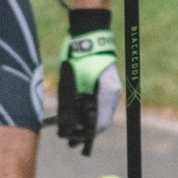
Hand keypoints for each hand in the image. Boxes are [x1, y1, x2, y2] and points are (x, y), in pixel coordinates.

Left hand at [54, 11, 120, 154]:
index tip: (77, 141)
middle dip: (85, 132)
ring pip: (98, 113)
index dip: (88, 135)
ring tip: (71, 132)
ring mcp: (108, 89)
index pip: (101, 123)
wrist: (87, 36)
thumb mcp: (73, 81)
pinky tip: (75, 117)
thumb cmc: (81, 57)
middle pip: (100, 120)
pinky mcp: (103, 85)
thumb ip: (71, 102)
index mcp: (107, 94)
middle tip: (72, 141)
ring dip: (86, 123)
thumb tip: (68, 123)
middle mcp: (110, 94)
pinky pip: (97, 104)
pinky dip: (88, 112)